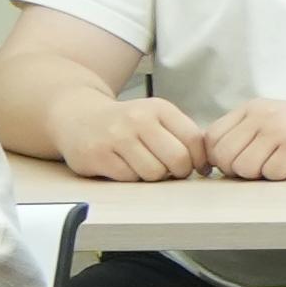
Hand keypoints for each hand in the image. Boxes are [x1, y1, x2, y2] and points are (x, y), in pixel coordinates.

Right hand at [54, 93, 212, 182]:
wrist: (78, 117)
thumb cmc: (126, 123)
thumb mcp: (156, 117)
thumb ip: (182, 135)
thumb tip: (207, 164)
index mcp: (159, 108)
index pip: (194, 140)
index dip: (199, 160)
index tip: (196, 167)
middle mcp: (138, 119)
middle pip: (177, 159)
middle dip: (178, 171)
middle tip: (170, 170)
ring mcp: (116, 137)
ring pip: (154, 173)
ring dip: (153, 176)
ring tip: (143, 165)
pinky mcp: (97, 155)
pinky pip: (129, 178)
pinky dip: (131, 177)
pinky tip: (124, 165)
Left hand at [201, 99, 285, 180]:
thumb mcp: (274, 121)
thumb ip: (244, 133)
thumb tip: (209, 161)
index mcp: (253, 108)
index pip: (211, 138)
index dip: (219, 159)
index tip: (238, 165)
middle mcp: (263, 114)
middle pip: (224, 156)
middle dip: (238, 171)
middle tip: (262, 168)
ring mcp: (281, 129)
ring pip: (245, 168)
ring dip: (261, 175)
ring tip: (280, 164)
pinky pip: (272, 174)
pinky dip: (282, 177)